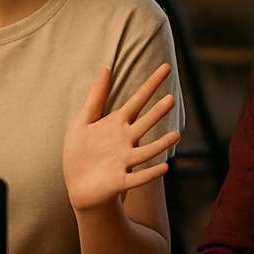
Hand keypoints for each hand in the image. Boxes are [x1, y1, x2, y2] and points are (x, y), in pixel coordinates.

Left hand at [63, 64, 179, 212]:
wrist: (78, 185)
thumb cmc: (81, 151)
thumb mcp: (84, 121)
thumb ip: (96, 97)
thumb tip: (106, 69)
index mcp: (116, 124)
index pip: (137, 100)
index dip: (151, 84)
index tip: (166, 68)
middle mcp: (125, 141)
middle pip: (144, 124)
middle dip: (157, 113)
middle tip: (171, 98)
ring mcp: (124, 161)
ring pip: (147, 151)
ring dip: (160, 144)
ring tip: (175, 136)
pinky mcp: (120, 180)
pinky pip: (138, 177)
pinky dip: (150, 173)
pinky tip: (164, 167)